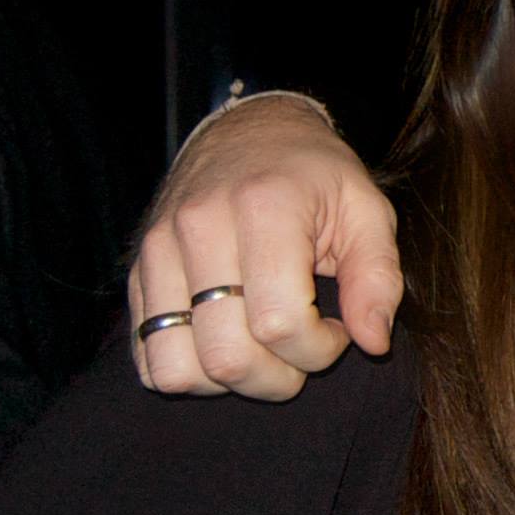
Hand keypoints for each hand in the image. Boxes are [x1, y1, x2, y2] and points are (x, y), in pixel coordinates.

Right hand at [129, 97, 401, 398]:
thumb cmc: (316, 177)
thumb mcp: (366, 210)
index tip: (338, 330)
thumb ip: (377, 276)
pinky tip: (227, 345)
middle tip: (303, 352)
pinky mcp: (137, 272)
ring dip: (228, 382)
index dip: (319, 349)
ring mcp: (159, 251)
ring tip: (263, 353)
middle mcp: (200, 228)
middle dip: (278, 378)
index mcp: (264, 207)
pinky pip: (147, 355)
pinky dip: (189, 372)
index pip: (280, 324)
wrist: (248, 131)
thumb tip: (373, 342)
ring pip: (177, 367)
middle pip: (227, 354)